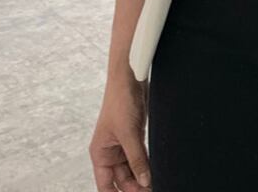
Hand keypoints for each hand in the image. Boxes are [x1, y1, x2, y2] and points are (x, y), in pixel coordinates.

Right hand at [89, 71, 151, 191]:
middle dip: (136, 187)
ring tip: (157, 184)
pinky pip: (141, 156)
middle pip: (122, 179)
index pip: (106, 185)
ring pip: (133, 169)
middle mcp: (110, 151)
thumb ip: (137, 159)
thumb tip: (145, 182)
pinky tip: (157, 170)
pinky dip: (147, 164)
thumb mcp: (129, 134)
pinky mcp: (135, 135)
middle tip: (152, 190)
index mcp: (100, 154)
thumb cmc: (120, 101)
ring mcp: (123, 143)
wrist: (130, 76)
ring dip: (143, 176)